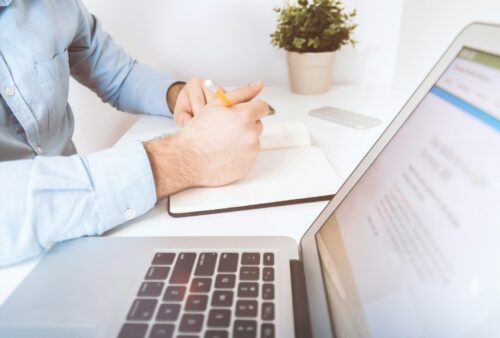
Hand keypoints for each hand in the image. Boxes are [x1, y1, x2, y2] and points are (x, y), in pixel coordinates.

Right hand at [144, 82, 268, 198]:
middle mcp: (251, 134)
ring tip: (224, 142)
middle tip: (226, 129)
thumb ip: (241, 93)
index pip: (262, 107)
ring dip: (243, 139)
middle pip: (258, 124)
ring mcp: (251, 151)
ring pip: (254, 140)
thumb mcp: (216, 105)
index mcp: (244, 116)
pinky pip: (250, 155)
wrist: (189, 160)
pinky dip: (241, 154)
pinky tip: (226, 153)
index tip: (244, 113)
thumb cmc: (199, 132)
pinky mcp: (248, 165)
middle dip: (246, 124)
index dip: (252, 109)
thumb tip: (258, 85)